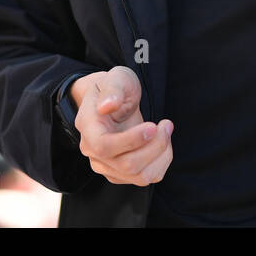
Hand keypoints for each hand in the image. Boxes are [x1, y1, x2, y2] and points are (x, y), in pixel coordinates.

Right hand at [70, 66, 172, 186]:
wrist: (115, 101)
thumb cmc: (116, 87)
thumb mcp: (116, 78)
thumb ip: (112, 89)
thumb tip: (107, 106)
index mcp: (88, 127)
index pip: (104, 146)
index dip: (131, 141)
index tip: (152, 126)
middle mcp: (93, 152)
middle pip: (127, 165)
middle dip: (155, 146)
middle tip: (167, 124)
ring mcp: (107, 166)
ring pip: (139, 176)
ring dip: (161, 155)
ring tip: (165, 131)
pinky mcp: (121, 174)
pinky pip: (146, 178)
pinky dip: (161, 162)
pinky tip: (163, 143)